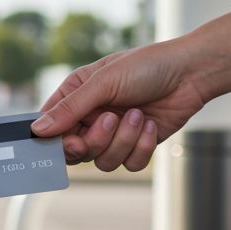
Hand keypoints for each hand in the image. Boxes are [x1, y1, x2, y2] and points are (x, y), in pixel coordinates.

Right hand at [30, 11, 230, 171]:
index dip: (56, 140)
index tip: (70, 141)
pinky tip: (151, 125)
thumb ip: (70, 108)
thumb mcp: (103, 82)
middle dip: (95, 140)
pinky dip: (141, 147)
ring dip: (123, 140)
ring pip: (103, 160)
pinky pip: (129, 164)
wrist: (192, 72)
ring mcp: (114, 133)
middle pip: (76, 151)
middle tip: (109, 121)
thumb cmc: (147, 66)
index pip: (52, 127)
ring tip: (139, 114)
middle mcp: (91, 117)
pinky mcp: (137, 145)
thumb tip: (38, 130)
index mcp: (76, 96)